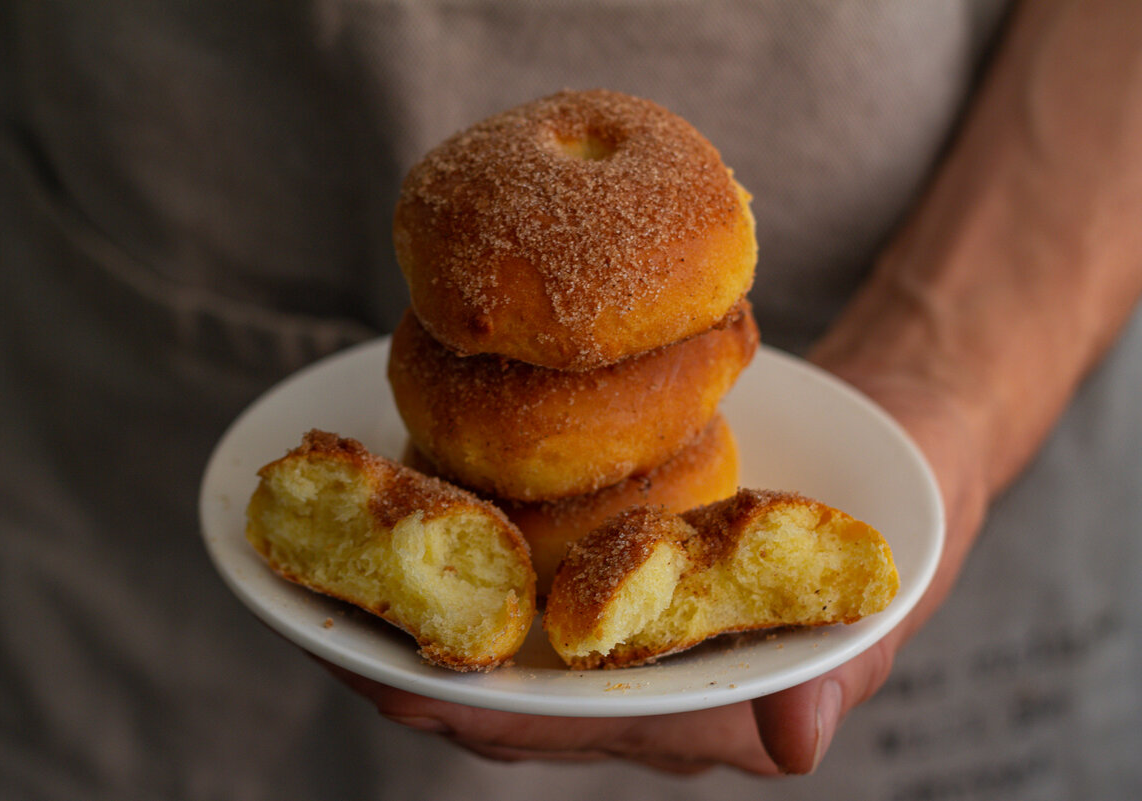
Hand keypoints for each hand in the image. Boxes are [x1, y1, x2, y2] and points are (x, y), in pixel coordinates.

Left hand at [321, 370, 990, 774]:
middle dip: (407, 661)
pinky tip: (400, 491)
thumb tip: (797, 746)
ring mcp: (607, 612)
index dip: (470, 713)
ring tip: (323, 559)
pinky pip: (510, 558)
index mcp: (682, 707)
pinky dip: (452, 539)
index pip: (557, 728)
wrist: (892, 447)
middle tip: (317, 612)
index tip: (387, 680)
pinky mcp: (599, 547)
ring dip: (408, 602)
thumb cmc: (891, 539)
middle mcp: (629, 673)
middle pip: (494, 691)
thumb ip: (837, 673)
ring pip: (487, 630)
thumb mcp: (876, 607)